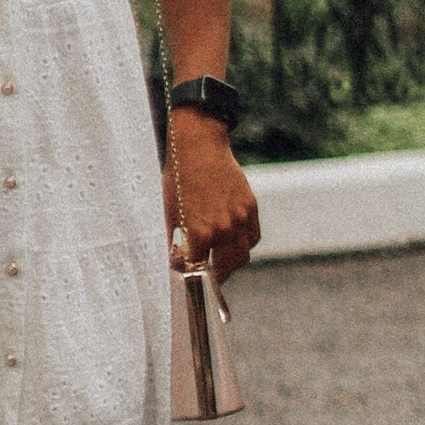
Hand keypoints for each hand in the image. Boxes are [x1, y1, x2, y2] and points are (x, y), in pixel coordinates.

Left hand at [165, 117, 260, 282]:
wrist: (198, 148)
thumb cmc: (179, 179)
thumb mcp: (171, 213)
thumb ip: (177, 241)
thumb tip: (179, 261)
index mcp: (200, 233)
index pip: (198, 270)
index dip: (190, 273)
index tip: (187, 271)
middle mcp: (223, 229)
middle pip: (226, 269)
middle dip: (215, 276)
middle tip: (207, 274)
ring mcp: (240, 217)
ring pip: (243, 256)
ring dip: (232, 263)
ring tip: (221, 259)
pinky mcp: (250, 206)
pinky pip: (253, 236)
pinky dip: (245, 243)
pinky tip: (234, 240)